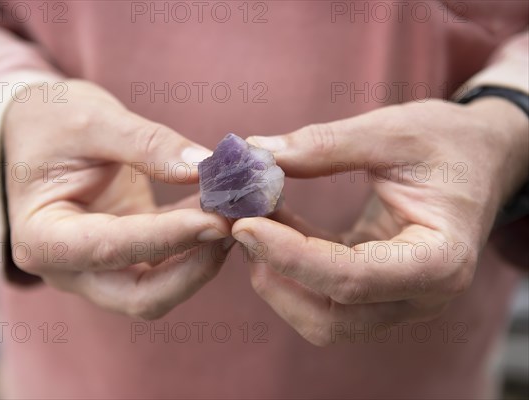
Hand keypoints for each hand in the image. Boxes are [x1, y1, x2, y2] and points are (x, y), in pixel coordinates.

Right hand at [3, 80, 232, 318]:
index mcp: (42, 238)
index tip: (215, 219)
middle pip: (141, 295)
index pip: (110, 249)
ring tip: (237, 214)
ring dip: (203, 257)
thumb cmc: (51, 121)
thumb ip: (147, 144)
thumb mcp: (92, 119)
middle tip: (234, 226)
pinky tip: (222, 209)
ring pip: (162, 288)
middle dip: (194, 267)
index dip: (168, 237)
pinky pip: (170, 262)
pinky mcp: (128, 257)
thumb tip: (205, 168)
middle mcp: (69, 268)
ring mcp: (100, 269)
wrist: (39, 131)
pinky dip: (199, 242)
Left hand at [232, 99, 527, 344]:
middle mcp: (420, 294)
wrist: (480, 158)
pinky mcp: (374, 287)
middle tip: (241, 223)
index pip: (352, 279)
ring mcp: (396, 297)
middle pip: (330, 317)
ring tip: (252, 220)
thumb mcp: (394, 131)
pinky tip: (270, 224)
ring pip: (320, 317)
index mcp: (438, 259)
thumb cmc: (448, 141)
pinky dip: (288, 264)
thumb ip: (326, 145)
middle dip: (276, 275)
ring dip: (277, 276)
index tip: (244, 224)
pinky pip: (321, 293)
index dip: (290, 255)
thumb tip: (256, 153)